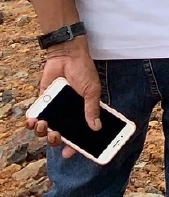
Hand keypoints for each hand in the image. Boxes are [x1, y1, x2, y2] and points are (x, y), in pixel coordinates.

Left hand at [28, 40, 101, 158]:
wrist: (66, 56)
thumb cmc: (83, 72)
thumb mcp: (92, 91)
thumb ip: (92, 109)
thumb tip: (96, 127)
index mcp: (82, 114)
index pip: (79, 135)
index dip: (75, 147)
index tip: (69, 154)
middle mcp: (67, 115)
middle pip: (60, 136)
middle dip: (55, 140)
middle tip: (56, 135)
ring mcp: (54, 110)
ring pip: (44, 130)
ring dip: (41, 132)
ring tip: (43, 125)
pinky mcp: (41, 103)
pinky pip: (33, 118)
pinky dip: (30, 123)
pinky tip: (32, 121)